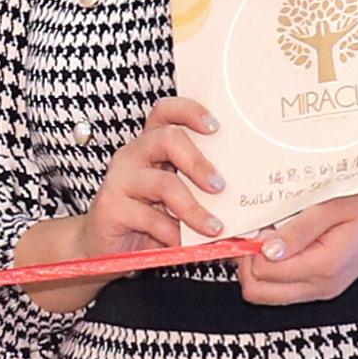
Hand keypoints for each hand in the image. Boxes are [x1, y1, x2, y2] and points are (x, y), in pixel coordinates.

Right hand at [27, 101, 220, 314]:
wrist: (104, 247)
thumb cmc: (149, 218)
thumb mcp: (179, 199)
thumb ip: (205, 193)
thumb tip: (253, 205)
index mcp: (151, 144)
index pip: (166, 111)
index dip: (190, 111)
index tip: (216, 126)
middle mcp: (133, 154)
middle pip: (166, 138)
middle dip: (199, 162)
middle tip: (221, 187)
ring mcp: (120, 179)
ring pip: (163, 183)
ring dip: (194, 208)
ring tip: (214, 228)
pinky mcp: (110, 206)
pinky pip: (149, 217)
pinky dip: (173, 234)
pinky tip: (184, 246)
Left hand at [243, 182, 357, 305]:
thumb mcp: (333, 205)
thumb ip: (298, 230)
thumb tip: (264, 249)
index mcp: (324, 266)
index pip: (262, 272)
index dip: (249, 248)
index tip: (256, 224)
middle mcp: (321, 286)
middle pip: (257, 292)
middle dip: (246, 263)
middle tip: (255, 233)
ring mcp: (321, 291)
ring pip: (266, 294)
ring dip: (257, 268)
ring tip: (268, 237)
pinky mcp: (321, 288)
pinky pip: (281, 290)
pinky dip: (270, 272)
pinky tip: (280, 247)